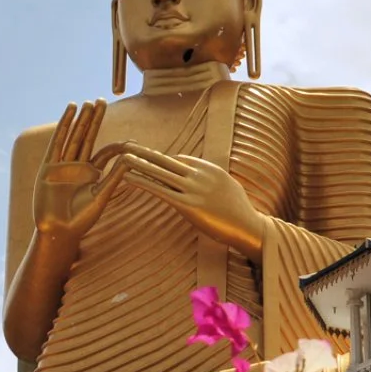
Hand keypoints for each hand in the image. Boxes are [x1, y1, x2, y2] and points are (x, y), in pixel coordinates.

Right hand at [32, 100, 128, 242]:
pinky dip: (63, 127)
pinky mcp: (49, 166)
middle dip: (94, 120)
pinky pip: (58, 142)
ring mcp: (63, 165)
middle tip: (102, 101)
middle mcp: (77, 166)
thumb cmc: (81, 218)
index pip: (105, 153)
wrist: (59, 230)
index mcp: (91, 174)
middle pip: (87, 137)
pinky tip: (69, 113)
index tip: (131, 141)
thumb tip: (131, 160)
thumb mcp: (101, 195)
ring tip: (86, 103)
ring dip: (80, 120)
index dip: (117, 146)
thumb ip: (114, 177)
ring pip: (73, 137)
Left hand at [94, 142, 266, 256]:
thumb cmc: (240, 212)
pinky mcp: (188, 205)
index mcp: (210, 169)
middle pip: (166, 160)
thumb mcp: (228, 188)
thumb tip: (203, 179)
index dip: (161, 161)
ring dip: (139, 164)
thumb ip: (213, 180)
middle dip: (145, 153)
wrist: (249, 227)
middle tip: (127, 145)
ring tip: (122, 158)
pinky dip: (142, 182)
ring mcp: (194, 189)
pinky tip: (128, 178)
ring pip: (160, 172)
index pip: (180, 160)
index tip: (146, 158)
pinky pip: (160, 190)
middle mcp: (200, 175)